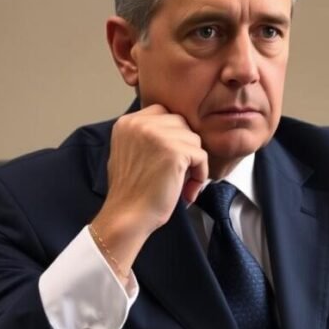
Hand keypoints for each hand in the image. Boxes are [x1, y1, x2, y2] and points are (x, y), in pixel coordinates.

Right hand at [90, 105, 208, 274]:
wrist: (127, 216)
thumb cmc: (130, 192)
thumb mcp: (128, 152)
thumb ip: (145, 136)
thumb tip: (175, 130)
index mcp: (127, 122)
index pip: (163, 113)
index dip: (172, 135)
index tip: (170, 158)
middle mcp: (140, 124)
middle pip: (180, 123)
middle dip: (183, 147)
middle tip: (178, 173)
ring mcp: (157, 135)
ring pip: (193, 139)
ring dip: (193, 162)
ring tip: (182, 184)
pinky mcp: (174, 151)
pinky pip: (201, 156)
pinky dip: (199, 174)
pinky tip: (187, 191)